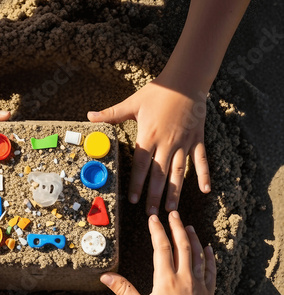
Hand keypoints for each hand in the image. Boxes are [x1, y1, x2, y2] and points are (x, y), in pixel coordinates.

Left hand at [88, 76, 210, 214]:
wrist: (186, 80)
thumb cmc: (158, 91)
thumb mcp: (133, 102)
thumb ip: (111, 113)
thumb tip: (89, 115)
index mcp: (149, 136)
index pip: (141, 165)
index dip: (137, 183)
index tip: (133, 200)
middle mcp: (166, 143)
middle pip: (159, 174)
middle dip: (154, 195)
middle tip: (151, 214)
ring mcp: (183, 142)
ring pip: (179, 172)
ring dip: (175, 191)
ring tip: (171, 209)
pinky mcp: (197, 139)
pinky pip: (201, 160)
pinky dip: (204, 175)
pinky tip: (205, 190)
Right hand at [100, 211, 215, 294]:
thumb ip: (123, 290)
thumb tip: (104, 277)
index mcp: (166, 280)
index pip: (161, 248)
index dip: (157, 231)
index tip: (153, 219)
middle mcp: (184, 278)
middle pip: (182, 245)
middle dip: (176, 227)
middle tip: (173, 213)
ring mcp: (199, 284)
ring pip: (198, 254)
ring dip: (193, 238)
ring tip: (187, 226)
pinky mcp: (208, 292)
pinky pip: (211, 269)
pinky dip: (210, 256)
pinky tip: (208, 248)